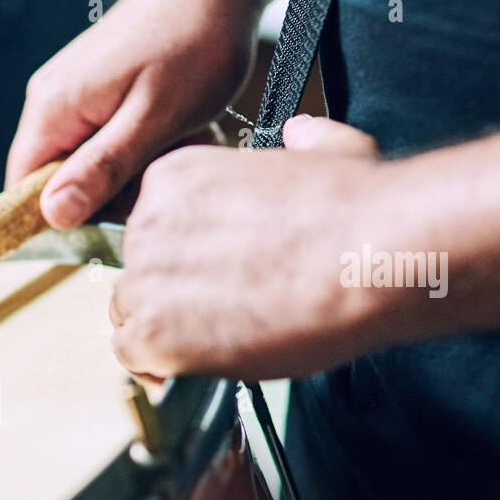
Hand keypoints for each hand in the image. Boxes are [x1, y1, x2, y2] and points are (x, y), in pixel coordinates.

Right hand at [6, 0, 271, 228]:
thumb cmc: (194, 42)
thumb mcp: (153, 118)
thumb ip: (101, 169)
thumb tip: (54, 215)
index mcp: (53, 109)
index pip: (23, 190)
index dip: (63, 216)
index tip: (115, 213)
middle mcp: (51, 101)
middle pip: (61, 180)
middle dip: (113, 190)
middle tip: (163, 167)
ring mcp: (73, 92)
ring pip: (89, 162)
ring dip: (133, 167)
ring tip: (176, 139)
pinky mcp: (95, 89)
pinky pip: (105, 138)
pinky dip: (139, 144)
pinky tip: (170, 127)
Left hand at [110, 115, 405, 379]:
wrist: (369, 257)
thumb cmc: (358, 211)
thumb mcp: (330, 151)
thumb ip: (304, 143)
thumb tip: (302, 134)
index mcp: (177, 176)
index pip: (153, 228)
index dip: (183, 259)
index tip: (213, 274)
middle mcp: (148, 222)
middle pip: (138, 271)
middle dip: (171, 295)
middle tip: (220, 312)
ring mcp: (145, 278)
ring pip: (130, 313)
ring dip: (164, 330)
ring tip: (217, 339)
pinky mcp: (153, 331)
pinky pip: (130, 354)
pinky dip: (156, 365)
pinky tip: (191, 364)